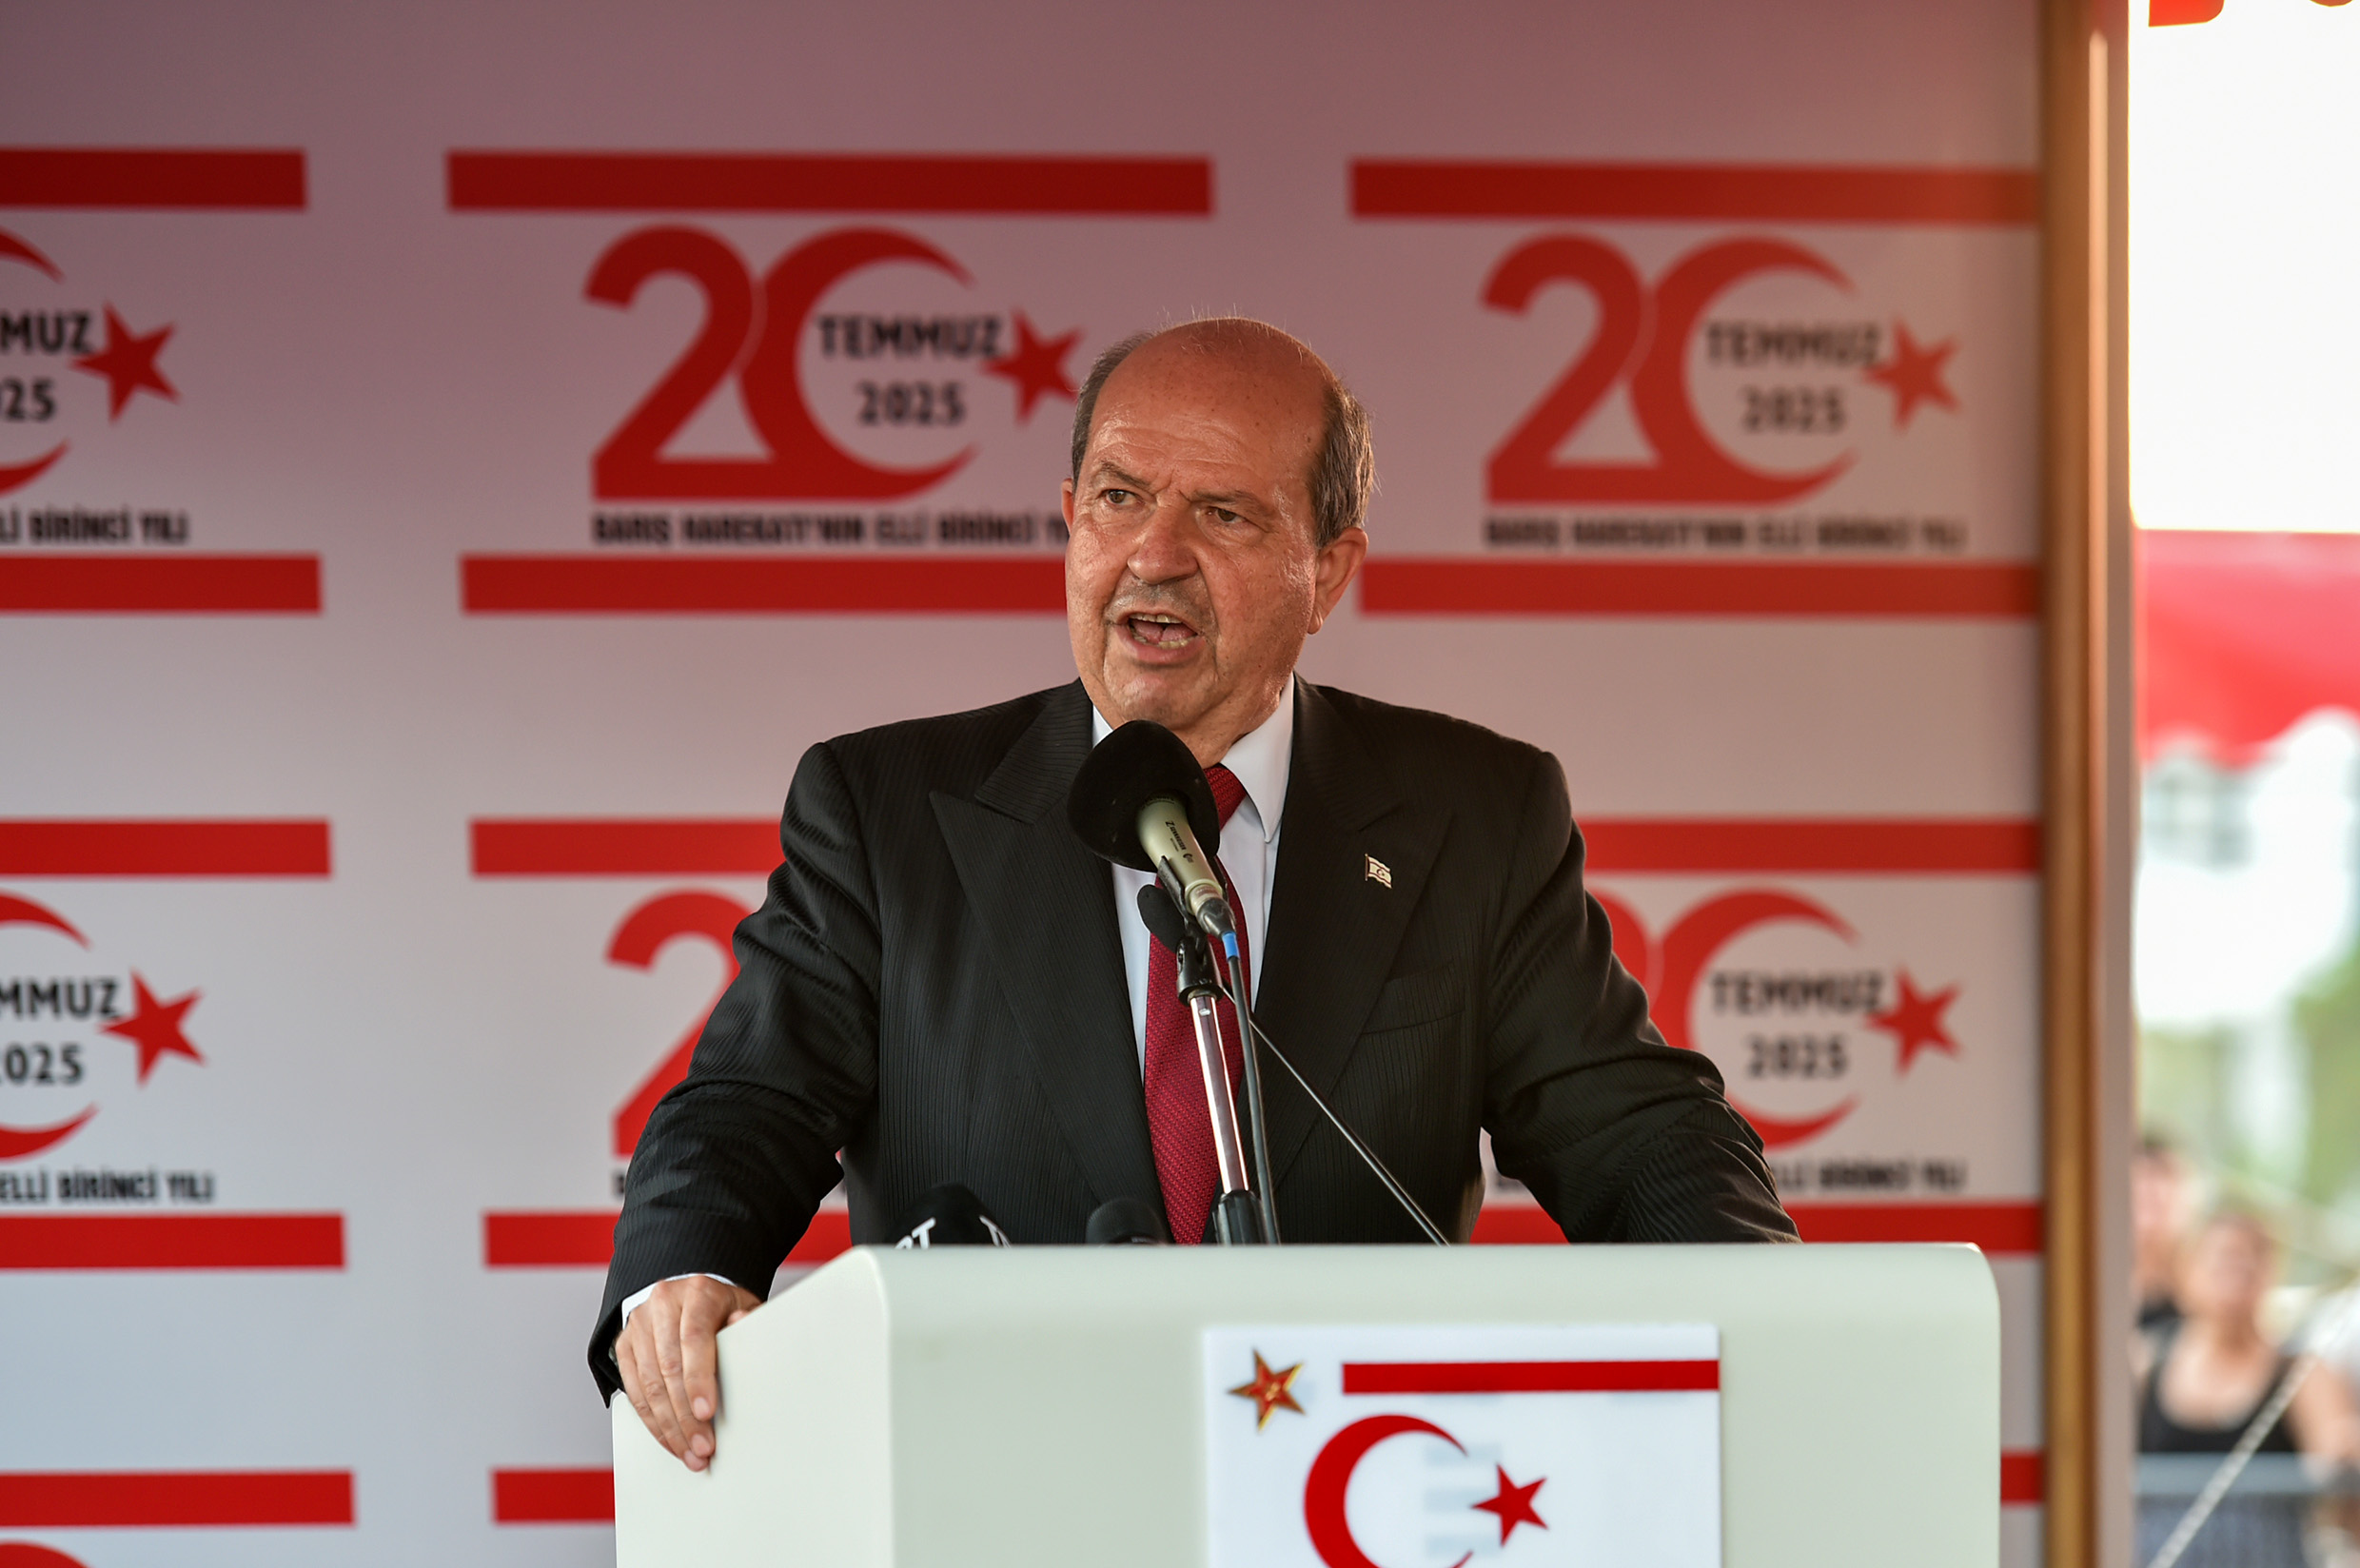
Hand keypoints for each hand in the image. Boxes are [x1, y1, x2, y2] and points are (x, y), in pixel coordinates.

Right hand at [614, 1276, 763, 1470]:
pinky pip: (634, 1390)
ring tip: (688, 1452)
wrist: (690, 1293)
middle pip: (669, 1368)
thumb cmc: (723, 1308)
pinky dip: (651, 1420)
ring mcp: (639, 1323)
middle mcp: (663, 1304)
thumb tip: (742, 1324)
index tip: (707, 1412)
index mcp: (697, 1292)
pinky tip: (668, 1439)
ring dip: (668, 1426)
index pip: (694, 1338)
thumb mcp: (744, 1307)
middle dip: (685, 1415)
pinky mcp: (624, 1344)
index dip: (699, 1379)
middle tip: (702, 1447)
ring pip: (649, 1384)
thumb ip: (749, 1320)